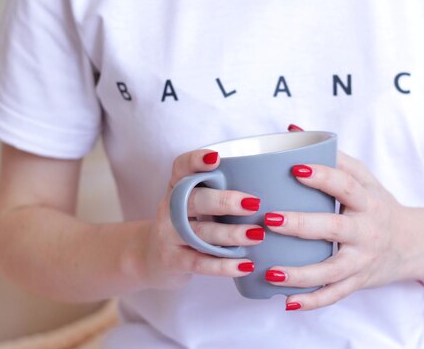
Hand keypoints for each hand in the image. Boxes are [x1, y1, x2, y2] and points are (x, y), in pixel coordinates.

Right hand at [141, 150, 263, 289]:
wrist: (152, 257)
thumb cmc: (188, 223)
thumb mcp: (195, 203)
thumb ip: (220, 191)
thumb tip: (272, 186)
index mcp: (177, 187)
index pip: (181, 167)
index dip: (195, 161)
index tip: (216, 158)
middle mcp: (169, 208)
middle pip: (195, 201)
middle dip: (225, 201)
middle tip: (254, 204)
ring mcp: (169, 235)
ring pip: (201, 233)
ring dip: (231, 234)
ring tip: (258, 235)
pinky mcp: (173, 261)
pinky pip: (200, 263)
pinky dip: (224, 265)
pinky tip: (246, 265)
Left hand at [264, 150, 423, 310]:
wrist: (413, 244)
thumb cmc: (377, 205)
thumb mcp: (364, 179)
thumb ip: (332, 156)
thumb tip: (292, 129)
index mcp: (367, 201)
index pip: (346, 185)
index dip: (322, 176)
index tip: (294, 169)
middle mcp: (366, 230)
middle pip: (334, 228)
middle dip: (301, 225)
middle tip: (270, 220)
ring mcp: (363, 259)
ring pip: (331, 270)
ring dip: (300, 274)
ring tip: (270, 271)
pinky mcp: (358, 281)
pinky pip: (336, 295)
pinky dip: (313, 301)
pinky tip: (288, 302)